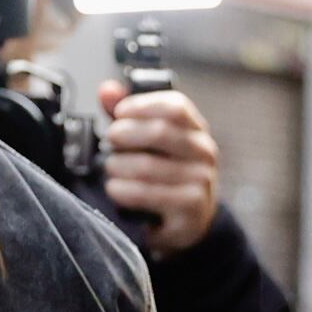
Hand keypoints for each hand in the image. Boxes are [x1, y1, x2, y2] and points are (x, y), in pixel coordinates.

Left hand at [98, 80, 221, 255]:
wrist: (187, 221)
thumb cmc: (163, 175)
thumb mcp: (148, 143)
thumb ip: (127, 115)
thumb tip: (107, 90)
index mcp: (196, 129)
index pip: (175, 106)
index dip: (142, 105)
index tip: (119, 112)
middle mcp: (204, 152)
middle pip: (160, 132)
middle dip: (125, 134)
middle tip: (109, 141)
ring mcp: (201, 180)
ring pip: (148, 166)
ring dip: (118, 166)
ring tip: (111, 169)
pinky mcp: (191, 208)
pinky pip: (147, 194)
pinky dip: (123, 190)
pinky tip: (115, 189)